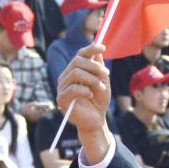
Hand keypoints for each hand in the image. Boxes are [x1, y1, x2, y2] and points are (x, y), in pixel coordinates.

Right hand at [56, 41, 113, 157]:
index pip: (79, 54)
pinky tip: (91, 95)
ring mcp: (62, 87)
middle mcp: (66, 77)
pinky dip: (85, 90)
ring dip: (92, 79)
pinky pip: (72, 88)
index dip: (90, 49)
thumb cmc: (99, 101)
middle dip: (94, 66)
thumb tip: (97, 49)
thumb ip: (98, 66)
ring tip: (101, 88)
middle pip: (77, 61)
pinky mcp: (61, 99)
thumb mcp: (102, 81)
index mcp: (74, 71)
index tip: (103, 47)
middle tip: (106, 74)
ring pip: (75, 73)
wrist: (96, 120)